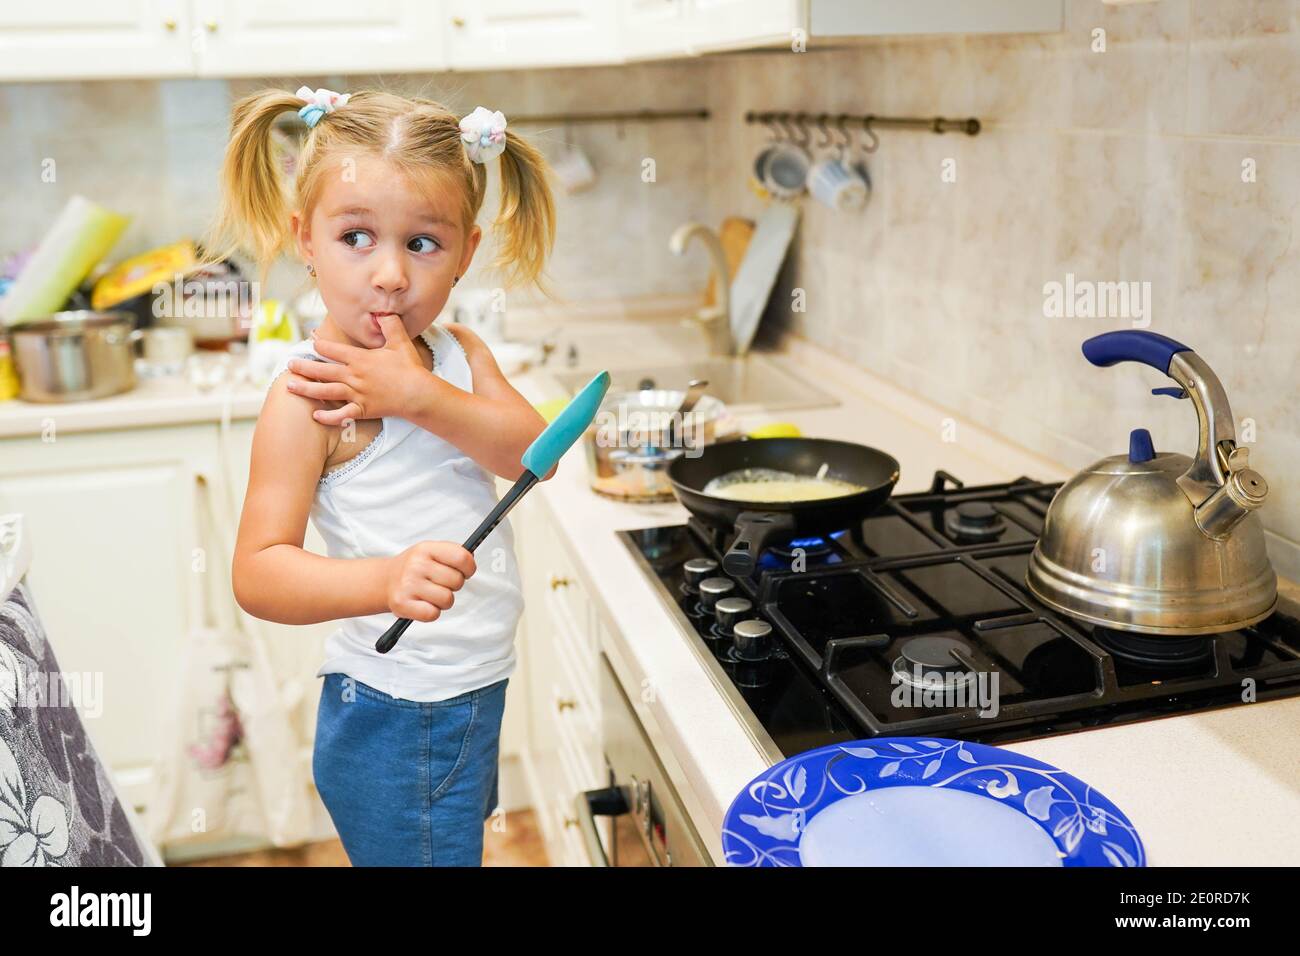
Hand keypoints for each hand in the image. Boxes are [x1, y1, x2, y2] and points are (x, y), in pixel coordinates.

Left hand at [284, 315, 425, 425]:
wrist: (418, 393)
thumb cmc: (410, 368)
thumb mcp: (400, 341)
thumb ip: (390, 325)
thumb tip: (382, 312)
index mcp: (360, 359)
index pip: (333, 350)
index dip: (320, 345)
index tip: (311, 341)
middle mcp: (354, 376)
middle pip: (322, 370)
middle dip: (303, 367)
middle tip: (289, 365)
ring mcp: (357, 394)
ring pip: (325, 391)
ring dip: (306, 389)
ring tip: (290, 386)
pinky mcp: (363, 410)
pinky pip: (341, 414)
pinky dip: (328, 416)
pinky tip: (316, 415)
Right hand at [384, 541, 476, 622]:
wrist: (385, 580)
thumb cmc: (415, 568)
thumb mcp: (430, 552)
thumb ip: (452, 553)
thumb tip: (471, 557)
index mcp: (426, 548)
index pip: (461, 557)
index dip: (469, 567)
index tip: (466, 572)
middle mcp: (416, 565)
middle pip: (457, 581)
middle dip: (454, 585)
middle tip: (441, 584)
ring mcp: (408, 585)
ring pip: (447, 599)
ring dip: (443, 601)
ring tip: (431, 594)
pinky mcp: (402, 604)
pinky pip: (433, 614)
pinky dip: (432, 612)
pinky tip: (424, 604)